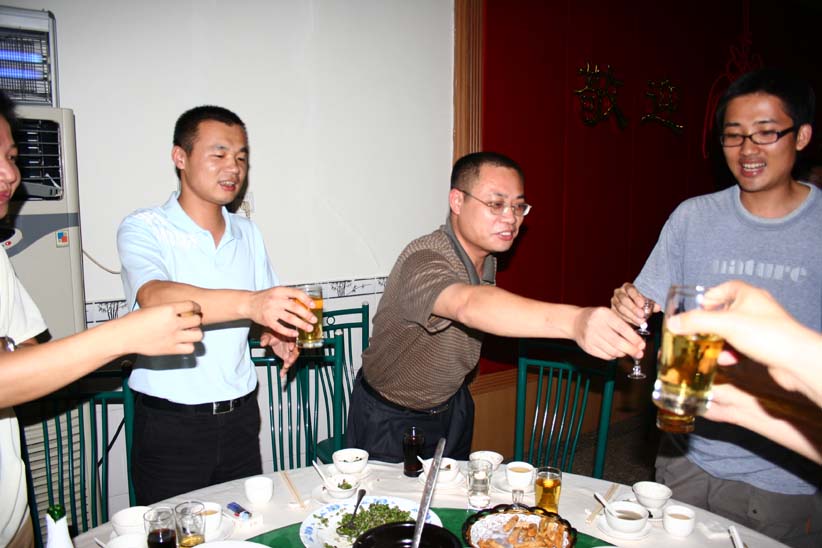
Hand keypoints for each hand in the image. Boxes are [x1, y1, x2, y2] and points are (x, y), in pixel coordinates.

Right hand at [124, 301, 202, 355]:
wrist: (124, 335)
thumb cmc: (134, 321)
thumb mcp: (152, 308)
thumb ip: (167, 309)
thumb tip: (177, 311)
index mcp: (168, 309)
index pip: (192, 305)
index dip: (196, 307)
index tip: (195, 309)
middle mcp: (173, 322)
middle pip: (197, 319)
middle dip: (196, 319)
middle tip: (192, 321)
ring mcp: (173, 336)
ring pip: (198, 334)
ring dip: (196, 333)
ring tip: (189, 332)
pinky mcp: (171, 348)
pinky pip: (190, 348)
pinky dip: (189, 346)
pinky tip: (183, 343)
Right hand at [249, 286, 316, 337]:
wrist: (249, 303)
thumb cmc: (265, 297)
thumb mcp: (277, 291)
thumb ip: (289, 296)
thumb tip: (306, 302)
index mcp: (280, 291)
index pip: (296, 293)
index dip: (306, 299)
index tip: (313, 305)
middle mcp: (276, 300)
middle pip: (295, 307)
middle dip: (307, 315)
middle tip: (314, 320)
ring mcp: (271, 311)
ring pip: (290, 319)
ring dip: (301, 324)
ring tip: (309, 328)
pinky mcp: (267, 321)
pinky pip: (280, 328)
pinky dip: (288, 332)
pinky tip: (295, 334)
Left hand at [260, 330, 299, 378]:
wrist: (270, 334)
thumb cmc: (271, 331)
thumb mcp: (267, 333)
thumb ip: (265, 338)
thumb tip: (263, 343)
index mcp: (289, 336)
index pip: (294, 339)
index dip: (293, 344)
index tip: (290, 347)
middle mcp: (291, 343)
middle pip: (295, 351)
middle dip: (293, 357)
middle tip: (289, 361)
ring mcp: (289, 351)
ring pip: (292, 358)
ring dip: (289, 363)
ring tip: (285, 367)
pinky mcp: (286, 357)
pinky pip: (286, 364)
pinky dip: (284, 370)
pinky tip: (282, 374)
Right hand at [572, 307, 644, 359]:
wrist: (575, 321)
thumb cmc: (597, 318)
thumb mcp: (608, 314)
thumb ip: (622, 325)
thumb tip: (638, 341)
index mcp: (604, 314)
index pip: (623, 328)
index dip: (634, 338)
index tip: (642, 344)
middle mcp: (596, 325)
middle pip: (618, 342)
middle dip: (631, 350)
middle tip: (639, 354)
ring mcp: (590, 337)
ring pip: (612, 351)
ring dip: (623, 353)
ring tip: (627, 352)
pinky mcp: (587, 347)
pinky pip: (605, 356)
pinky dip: (613, 356)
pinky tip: (615, 352)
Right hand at [611, 283, 659, 325]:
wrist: (630, 304)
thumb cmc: (639, 301)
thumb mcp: (646, 301)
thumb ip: (651, 304)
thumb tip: (658, 308)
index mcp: (627, 287)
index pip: (630, 290)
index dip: (636, 297)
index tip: (642, 304)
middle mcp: (618, 292)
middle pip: (624, 300)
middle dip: (633, 308)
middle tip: (642, 315)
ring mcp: (614, 301)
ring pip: (620, 308)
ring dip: (631, 316)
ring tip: (641, 321)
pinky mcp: (612, 310)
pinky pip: (618, 315)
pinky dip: (628, 320)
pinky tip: (636, 323)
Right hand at [665, 280, 818, 398]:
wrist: (797, 361)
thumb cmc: (767, 334)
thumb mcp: (725, 325)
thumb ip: (696, 322)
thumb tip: (672, 323)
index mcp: (749, 295)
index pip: (727, 287)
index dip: (711, 295)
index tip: (698, 306)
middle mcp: (757, 308)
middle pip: (727, 310)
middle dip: (710, 322)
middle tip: (696, 329)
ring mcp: (762, 327)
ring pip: (733, 330)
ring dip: (719, 340)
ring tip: (707, 348)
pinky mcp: (765, 345)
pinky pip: (742, 345)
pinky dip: (731, 352)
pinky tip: (725, 360)